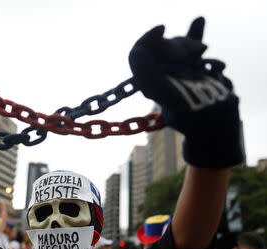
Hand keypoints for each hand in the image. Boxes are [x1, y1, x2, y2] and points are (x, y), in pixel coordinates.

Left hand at [129, 17, 242, 167]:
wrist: (214, 122)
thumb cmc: (184, 109)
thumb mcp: (156, 88)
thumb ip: (143, 64)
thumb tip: (144, 42)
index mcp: (148, 80)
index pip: (140, 52)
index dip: (147, 39)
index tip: (161, 29)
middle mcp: (161, 74)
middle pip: (161, 45)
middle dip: (173, 45)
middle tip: (185, 58)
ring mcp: (180, 70)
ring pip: (180, 44)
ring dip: (189, 44)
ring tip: (200, 54)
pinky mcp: (198, 68)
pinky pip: (194, 46)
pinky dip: (195, 33)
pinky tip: (198, 22)